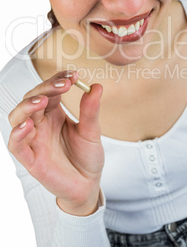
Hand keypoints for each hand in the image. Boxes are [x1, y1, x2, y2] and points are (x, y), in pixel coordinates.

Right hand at [8, 71, 103, 215]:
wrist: (88, 185)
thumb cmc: (87, 157)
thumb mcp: (92, 132)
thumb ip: (91, 111)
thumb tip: (96, 86)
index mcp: (54, 113)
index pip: (50, 90)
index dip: (58, 79)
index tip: (74, 74)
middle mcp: (41, 123)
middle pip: (33, 99)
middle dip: (45, 88)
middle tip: (64, 83)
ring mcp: (34, 140)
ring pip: (17, 117)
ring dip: (26, 106)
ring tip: (42, 100)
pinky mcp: (31, 159)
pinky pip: (16, 145)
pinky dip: (17, 134)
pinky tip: (27, 125)